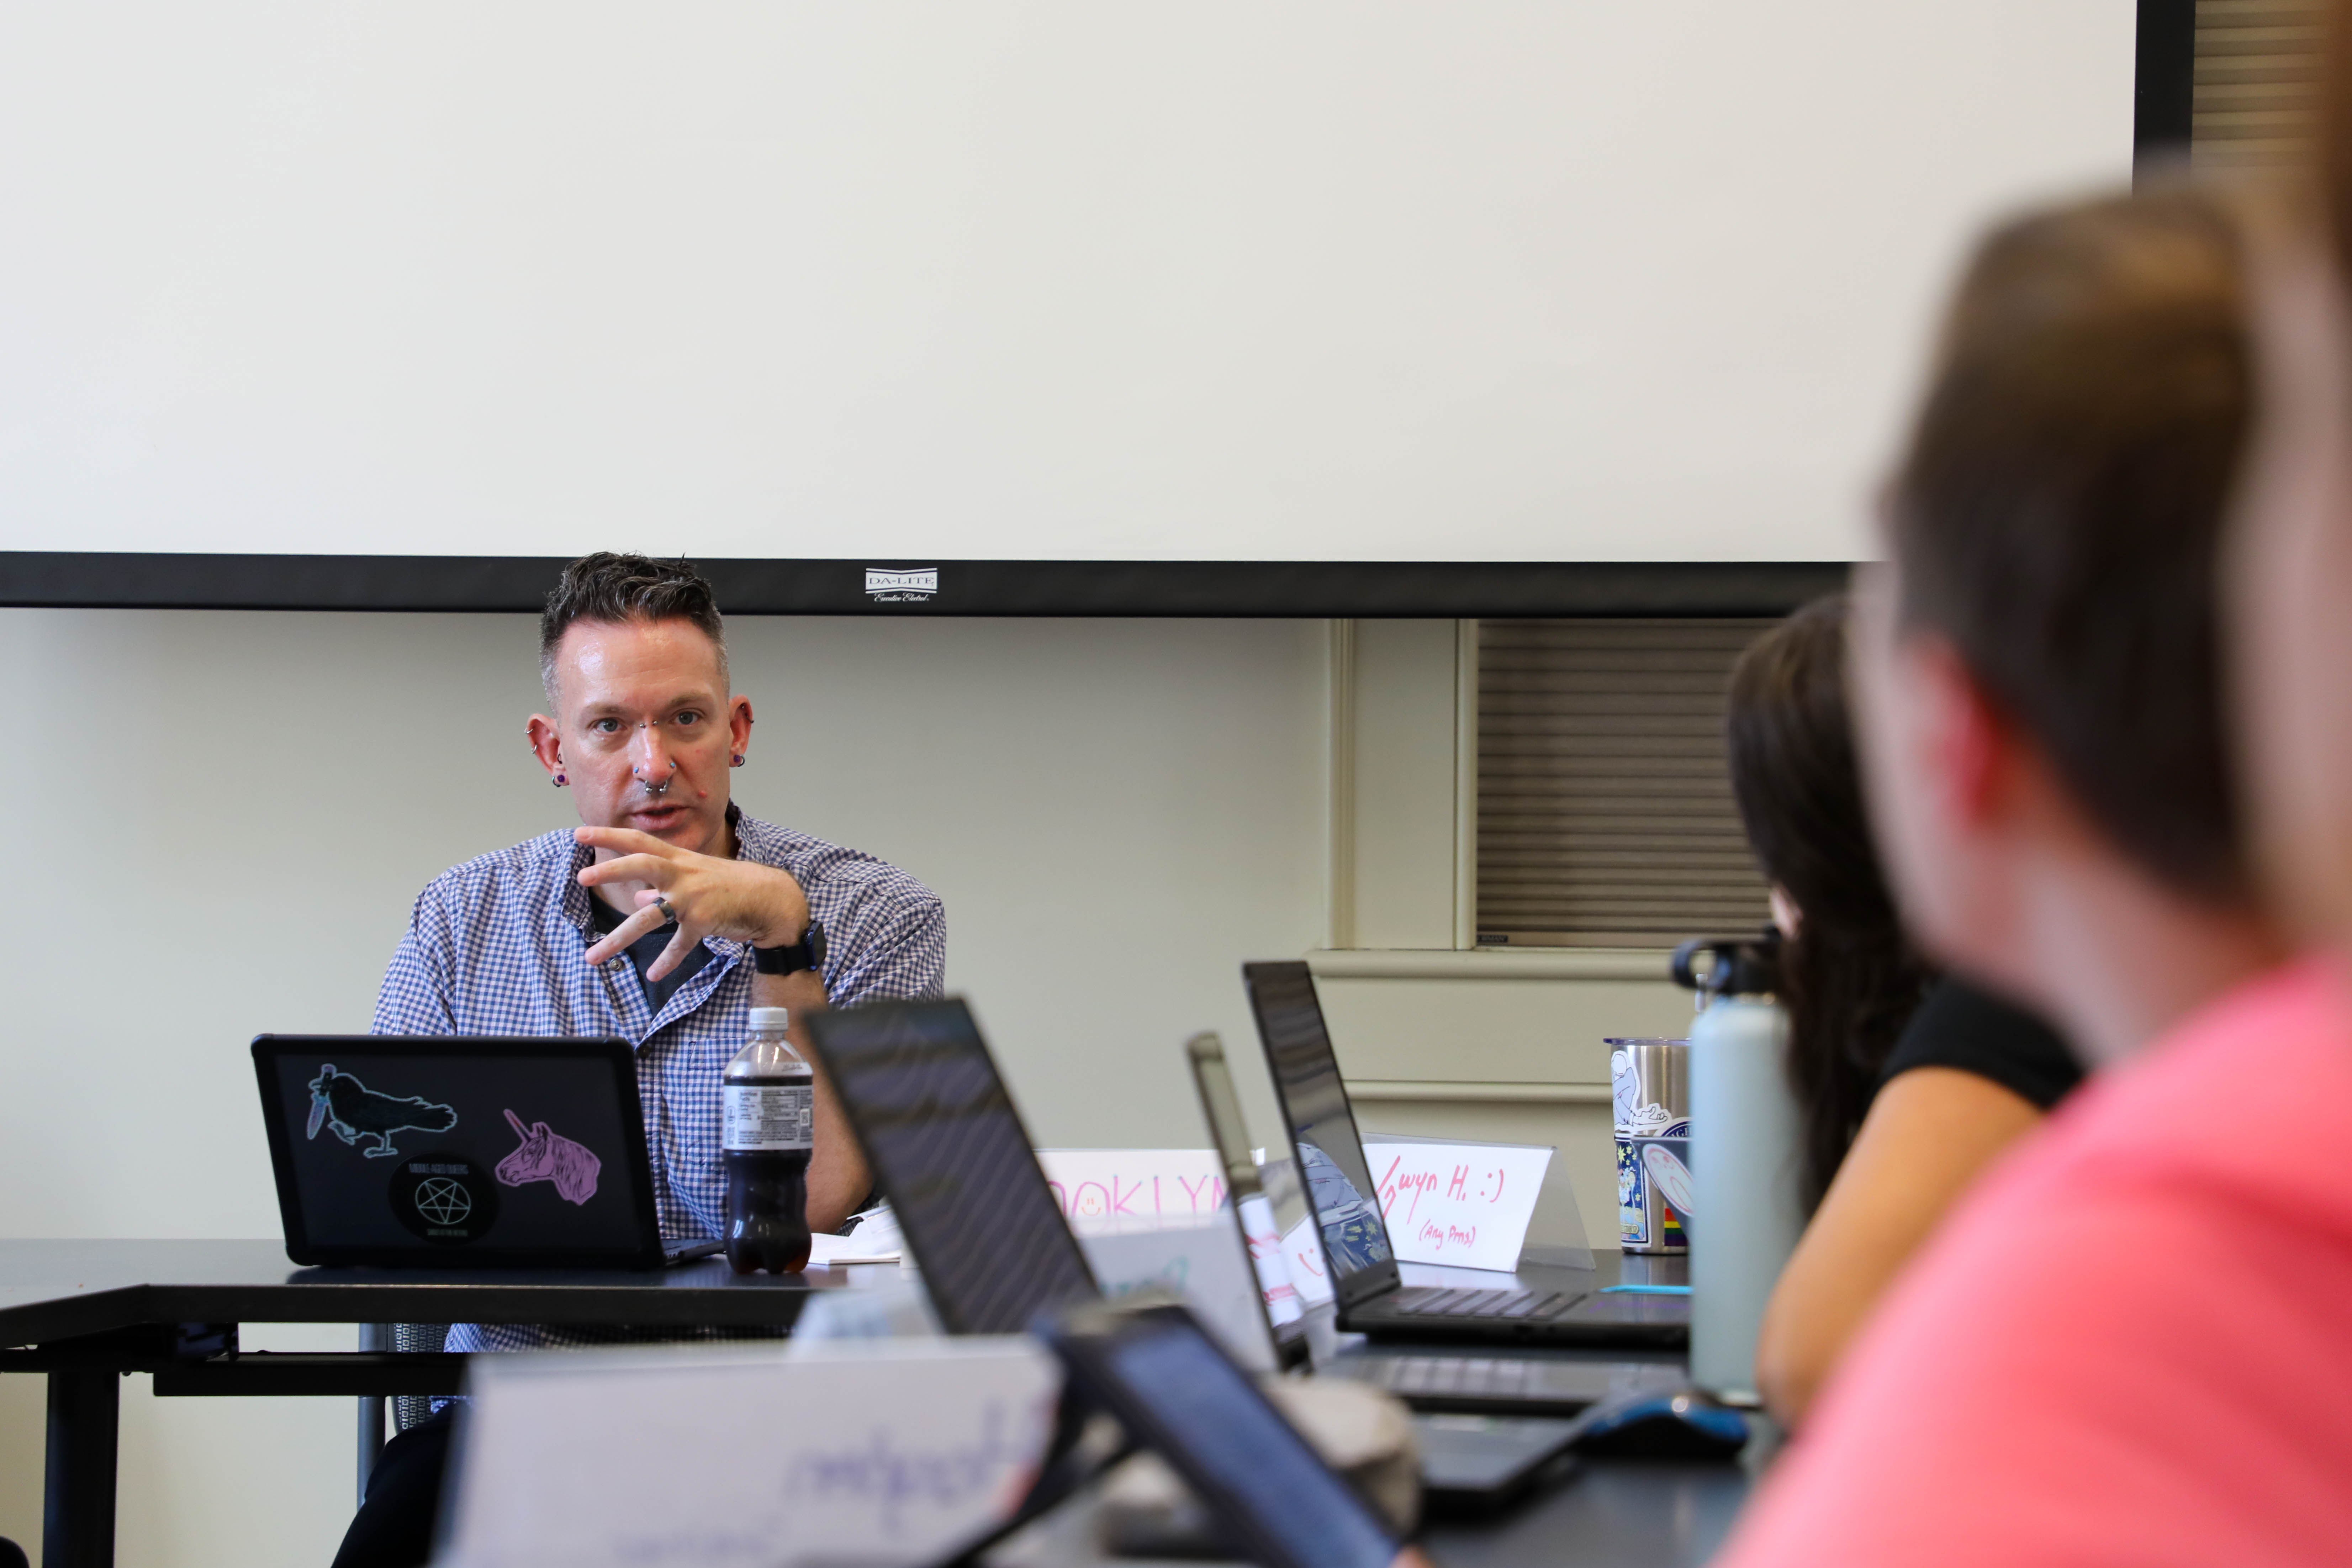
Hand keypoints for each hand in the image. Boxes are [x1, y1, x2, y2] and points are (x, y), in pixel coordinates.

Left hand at [574, 826, 811, 981]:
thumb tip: (637, 895)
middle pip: (643, 864)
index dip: (608, 835)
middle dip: (612, 870)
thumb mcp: (694, 878)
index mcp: (678, 860)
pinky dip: (667, 961)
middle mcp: (682, 874)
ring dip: (619, 937)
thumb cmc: (730, 886)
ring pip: (650, 916)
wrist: (769, 899)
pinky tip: (653, 975)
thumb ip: (661, 887)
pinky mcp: (703, 921)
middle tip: (582, 877)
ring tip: (592, 956)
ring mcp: (692, 898)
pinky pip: (679, 944)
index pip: (638, 841)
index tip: (579, 833)